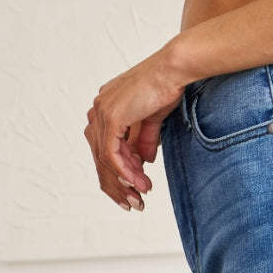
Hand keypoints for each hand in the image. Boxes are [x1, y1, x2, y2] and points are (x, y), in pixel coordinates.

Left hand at [85, 47, 186, 212]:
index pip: (103, 148)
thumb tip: (144, 161)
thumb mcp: (152, 120)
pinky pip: (111, 154)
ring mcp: (102, 111)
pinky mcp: (111, 117)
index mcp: (106, 106)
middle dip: (118, 184)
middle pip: (100, 157)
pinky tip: (136, 182)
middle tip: (135, 202)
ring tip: (141, 195)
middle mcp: (99, 107)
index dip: (117, 174)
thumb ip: (144, 140)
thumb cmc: (167, 86)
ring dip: (124, 181)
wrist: (174, 70)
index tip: (132, 191)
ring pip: (105, 159)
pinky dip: (123, 171)